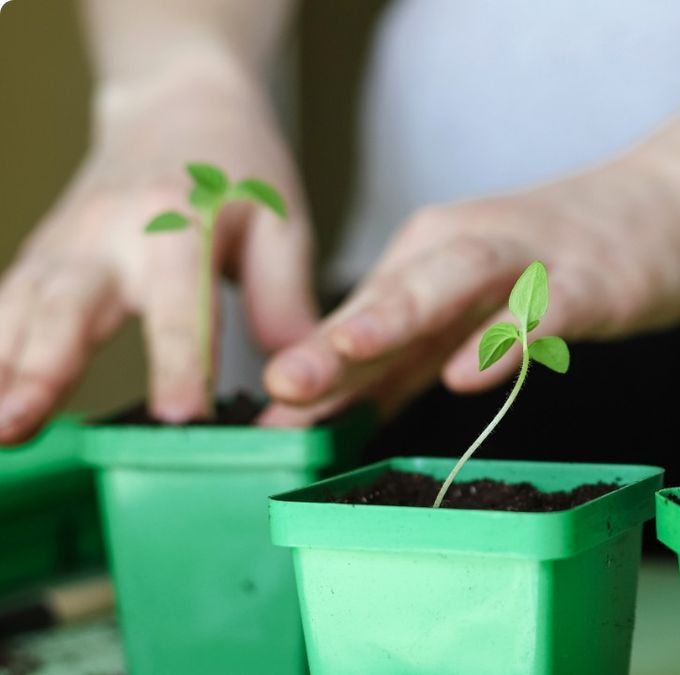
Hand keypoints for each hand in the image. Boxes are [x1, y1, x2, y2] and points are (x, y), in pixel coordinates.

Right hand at [0, 68, 315, 442]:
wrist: (176, 104)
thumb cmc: (236, 168)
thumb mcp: (281, 219)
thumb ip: (283, 298)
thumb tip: (297, 375)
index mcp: (180, 223)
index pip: (180, 305)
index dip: (179, 362)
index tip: (179, 417)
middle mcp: (109, 235)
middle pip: (70, 307)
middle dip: (44, 370)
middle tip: (21, 425)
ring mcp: (64, 247)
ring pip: (19, 311)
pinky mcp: (39, 260)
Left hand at [260, 154, 679, 424]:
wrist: (668, 204)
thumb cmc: (561, 260)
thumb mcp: (471, 308)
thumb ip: (408, 358)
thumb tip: (329, 412)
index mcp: (434, 255)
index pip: (362, 315)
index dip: (313, 366)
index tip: (262, 422)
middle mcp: (471, 247)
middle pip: (394, 293)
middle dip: (334, 341)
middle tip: (282, 387)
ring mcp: (532, 261)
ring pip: (455, 282)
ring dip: (399, 315)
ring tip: (349, 351)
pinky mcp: (589, 282)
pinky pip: (543, 311)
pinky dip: (504, 338)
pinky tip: (469, 371)